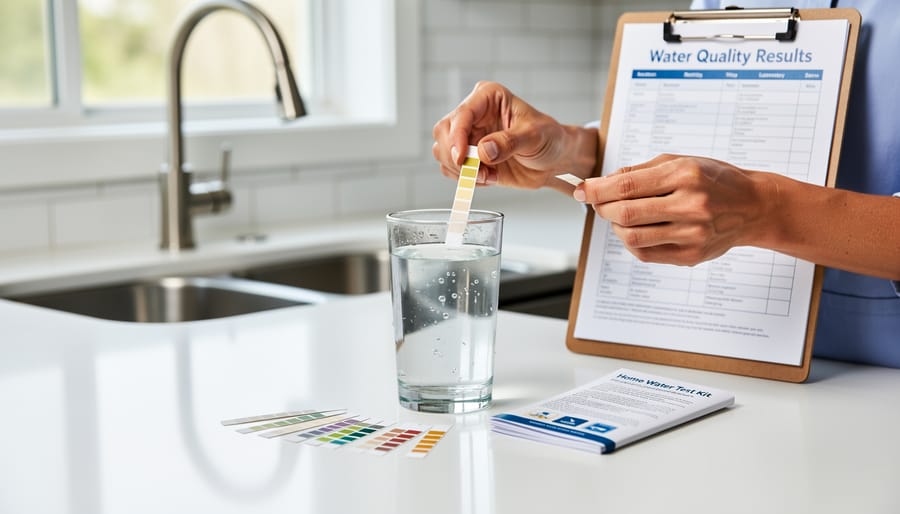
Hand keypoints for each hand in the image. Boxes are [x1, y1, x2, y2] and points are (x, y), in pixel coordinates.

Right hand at [432, 81, 596, 189]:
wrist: (554, 160)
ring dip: (462, 171)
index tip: (462, 158)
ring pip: (443, 153)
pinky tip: (489, 178)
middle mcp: (474, 115)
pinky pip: (452, 170)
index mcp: (488, 97)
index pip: (461, 114)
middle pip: (443, 133)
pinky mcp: (469, 157)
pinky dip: (466, 179)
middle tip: (479, 172)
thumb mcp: (534, 136)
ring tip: (489, 175)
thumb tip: (484, 150)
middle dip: (456, 156)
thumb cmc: (549, 138)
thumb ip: (509, 142)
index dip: (457, 137)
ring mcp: (469, 137)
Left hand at [577, 154, 773, 265]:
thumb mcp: (680, 162)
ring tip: (619, 216)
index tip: (581, 190)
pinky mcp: (691, 255)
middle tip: (597, 204)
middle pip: (625, 214)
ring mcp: (692, 234)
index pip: (627, 185)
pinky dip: (631, 242)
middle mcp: (690, 205)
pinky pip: (645, 253)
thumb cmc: (714, 180)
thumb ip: (640, 171)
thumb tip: (602, 182)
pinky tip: (637, 230)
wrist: (754, 206)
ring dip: (615, 227)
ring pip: (632, 237)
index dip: (597, 189)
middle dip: (602, 209)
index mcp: (685, 175)